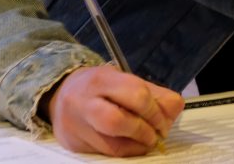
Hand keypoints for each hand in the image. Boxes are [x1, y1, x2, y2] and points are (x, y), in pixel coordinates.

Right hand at [47, 65, 183, 156]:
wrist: (58, 94)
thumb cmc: (97, 87)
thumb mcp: (122, 79)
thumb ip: (152, 93)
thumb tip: (175, 108)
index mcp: (100, 79)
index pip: (135, 94)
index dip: (156, 111)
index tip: (165, 120)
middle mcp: (84, 102)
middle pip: (117, 121)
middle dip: (144, 130)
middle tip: (157, 133)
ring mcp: (76, 126)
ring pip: (112, 145)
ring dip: (138, 146)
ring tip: (148, 141)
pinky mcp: (74, 144)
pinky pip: (106, 154)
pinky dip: (126, 152)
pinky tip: (133, 146)